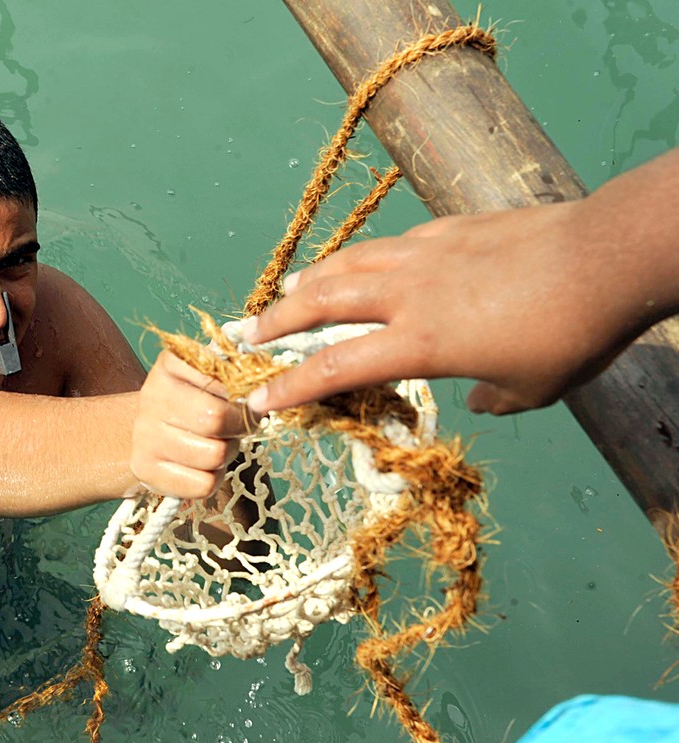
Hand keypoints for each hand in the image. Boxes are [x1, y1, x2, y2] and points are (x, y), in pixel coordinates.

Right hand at [130, 350, 251, 497]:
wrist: (146, 429)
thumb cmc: (189, 401)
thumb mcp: (206, 376)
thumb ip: (233, 373)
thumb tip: (263, 389)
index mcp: (170, 365)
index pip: (222, 378)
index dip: (244, 394)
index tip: (245, 399)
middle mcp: (152, 397)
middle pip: (217, 419)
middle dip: (239, 426)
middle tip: (238, 426)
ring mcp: (145, 435)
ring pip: (214, 455)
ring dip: (227, 453)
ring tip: (219, 444)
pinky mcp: (146, 469)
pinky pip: (203, 484)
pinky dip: (214, 478)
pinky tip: (206, 466)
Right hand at [243, 190, 675, 415]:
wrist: (605, 259)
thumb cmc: (570, 336)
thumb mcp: (530, 390)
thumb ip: (492, 398)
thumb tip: (477, 399)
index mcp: (421, 342)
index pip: (336, 368)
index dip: (291, 388)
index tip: (258, 401)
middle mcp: (409, 294)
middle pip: (322, 303)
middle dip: (278, 321)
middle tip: (249, 334)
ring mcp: (426, 254)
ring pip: (348, 264)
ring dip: (310, 280)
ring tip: (288, 291)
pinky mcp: (448, 229)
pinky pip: (389, 245)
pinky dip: (362, 259)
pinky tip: (363, 263)